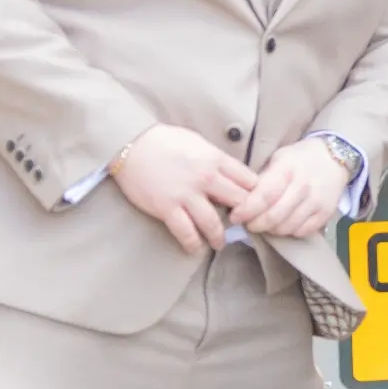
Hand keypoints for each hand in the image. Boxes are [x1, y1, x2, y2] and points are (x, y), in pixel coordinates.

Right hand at [112, 124, 258, 255]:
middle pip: (238, 203)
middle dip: (243, 217)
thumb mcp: (198, 142)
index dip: (255, 194)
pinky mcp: (167, 208)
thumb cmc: (165, 140)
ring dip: (218, 237)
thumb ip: (216, 159)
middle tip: (241, 227)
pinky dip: (193, 244)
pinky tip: (195, 248)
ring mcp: (186, 194)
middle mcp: (206, 177)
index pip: (249, 180)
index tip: (254, 204)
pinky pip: (185, 232)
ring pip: (213, 223)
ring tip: (219, 243)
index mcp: (216, 159)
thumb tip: (230, 173)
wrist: (132, 144)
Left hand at [229, 137, 352, 239]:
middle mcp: (303, 187)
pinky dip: (289, 231)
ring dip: (271, 229)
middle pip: (273, 216)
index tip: (235, 216)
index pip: (264, 196)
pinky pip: (301, 231)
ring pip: (286, 227)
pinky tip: (284, 222)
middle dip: (255, 224)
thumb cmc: (299, 158)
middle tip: (248, 223)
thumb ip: (262, 179)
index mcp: (287, 170)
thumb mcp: (278, 159)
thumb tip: (241, 201)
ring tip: (265, 223)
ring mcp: (316, 202)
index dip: (246, 210)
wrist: (334, 158)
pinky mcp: (325, 213)